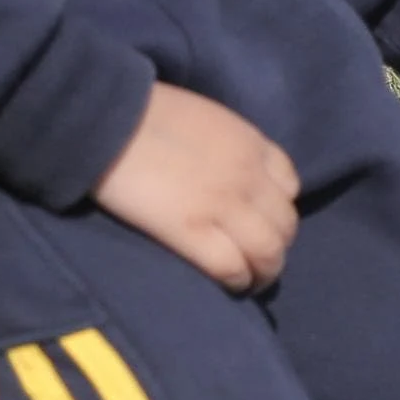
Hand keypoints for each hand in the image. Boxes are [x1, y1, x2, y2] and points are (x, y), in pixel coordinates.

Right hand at [95, 83, 299, 292]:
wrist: (109, 120)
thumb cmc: (147, 114)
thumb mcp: (207, 120)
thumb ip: (227, 147)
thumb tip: (224, 172)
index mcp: (252, 144)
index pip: (290, 187)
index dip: (279, 210)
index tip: (262, 223)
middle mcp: (249, 176)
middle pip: (285, 225)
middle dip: (277, 247)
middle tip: (259, 261)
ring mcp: (224, 205)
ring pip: (268, 251)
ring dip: (265, 272)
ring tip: (250, 282)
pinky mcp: (192, 230)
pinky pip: (231, 266)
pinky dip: (237, 281)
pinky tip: (230, 285)